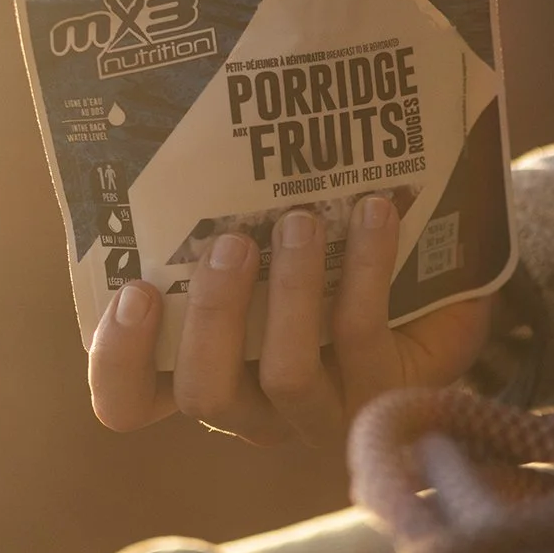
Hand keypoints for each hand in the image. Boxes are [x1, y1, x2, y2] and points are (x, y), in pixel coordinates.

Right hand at [89, 194, 493, 446]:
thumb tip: (194, 137)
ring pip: (286, 374)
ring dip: (291, 292)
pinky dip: (366, 269)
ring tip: (301, 222)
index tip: (132, 292)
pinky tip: (376, 212)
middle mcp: (253, 409)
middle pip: (204, 392)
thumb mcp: (267, 263)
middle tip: (229, 243)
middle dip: (211, 314)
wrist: (436, 318)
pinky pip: (363, 337)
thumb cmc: (325, 282)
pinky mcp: (382, 400)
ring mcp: (319, 415)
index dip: (117, 360)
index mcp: (205, 373)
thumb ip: (223, 225)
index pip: (130, 400)